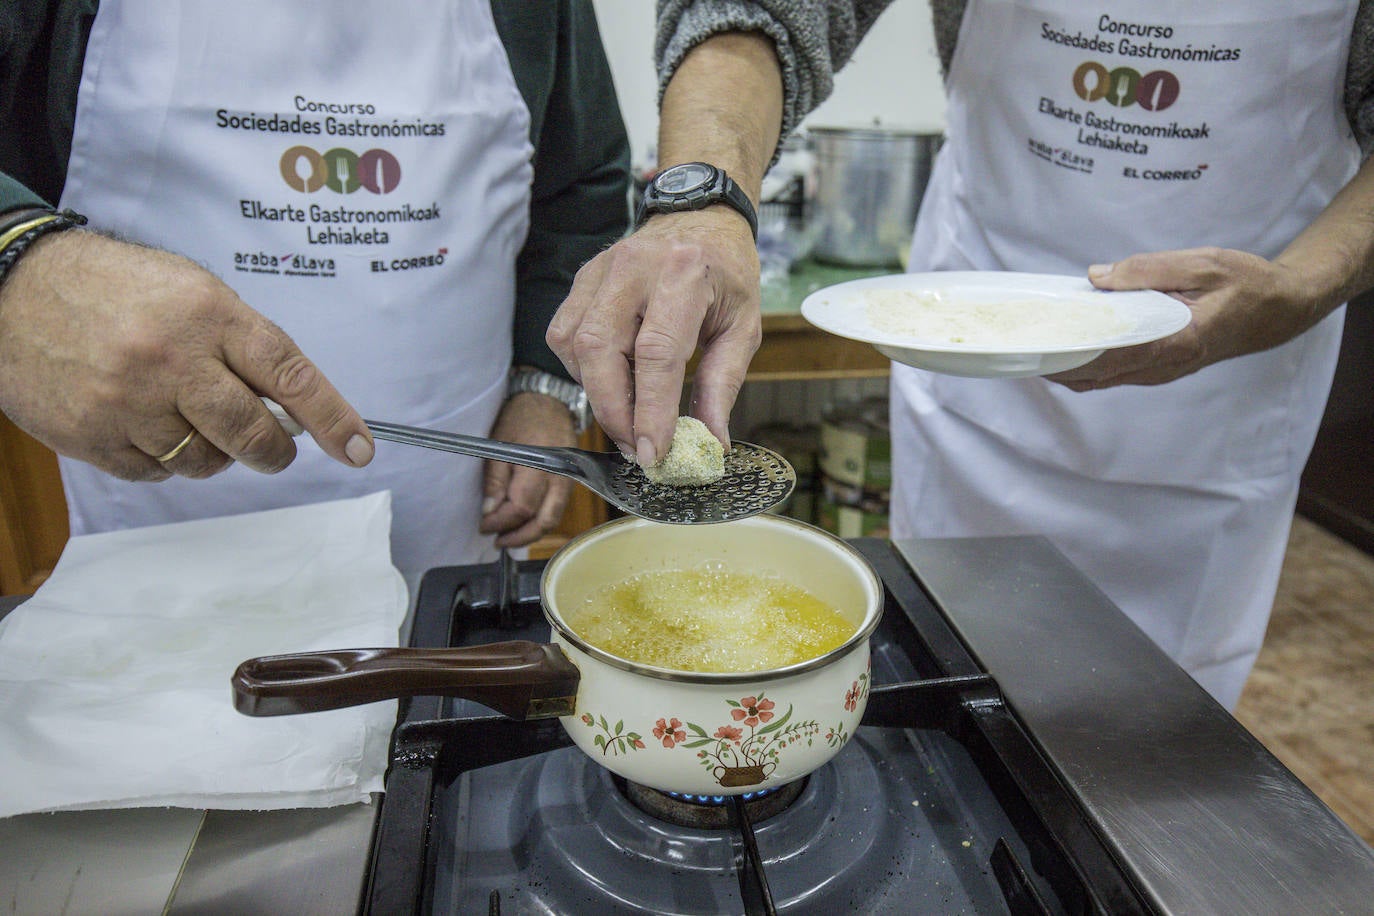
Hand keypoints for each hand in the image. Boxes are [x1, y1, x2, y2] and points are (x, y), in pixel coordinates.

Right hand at [0, 229, 372, 479]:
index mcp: (207, 314)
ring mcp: (127, 401)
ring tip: (185, 414)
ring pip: (206, 462)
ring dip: (212, 451)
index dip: (331, 417)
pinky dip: (165, 460)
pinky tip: (144, 423)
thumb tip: (295, 407)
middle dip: (273, 449)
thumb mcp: (191, 292)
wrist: (14, 289)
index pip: (289, 374)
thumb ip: (244, 346)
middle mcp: (170, 358)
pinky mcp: (91, 436)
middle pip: (252, 433)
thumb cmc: (118, 290)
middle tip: (272, 445)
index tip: (358, 449)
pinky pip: (157, 474)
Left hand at [479, 391, 575, 547]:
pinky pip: (556, 510)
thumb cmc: (521, 418)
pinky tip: (523, 523)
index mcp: (540, 465)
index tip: (484, 526)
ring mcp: (568, 481)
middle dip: (519, 537)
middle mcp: (559, 477)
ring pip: (552, 519)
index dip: (501, 521)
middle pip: (543, 521)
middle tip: (497, 541)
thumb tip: (490, 511)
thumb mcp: (499, 444)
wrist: (547, 402)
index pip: (521, 507)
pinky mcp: (569, 483)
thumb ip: (495, 480)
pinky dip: (539, 521)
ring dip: (529, 533)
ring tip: (508, 537)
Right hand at [546, 207, 760, 466]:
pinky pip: (564, 336)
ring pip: (576, 346)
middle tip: (636, 447)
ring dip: (597, 394)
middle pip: (602, 351)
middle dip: (615, 411)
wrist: (701, 220)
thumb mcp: (743, 328)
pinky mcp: (581, 280)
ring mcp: (600, 270)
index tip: (653, 453)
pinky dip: (582, 370)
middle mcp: (634, 267)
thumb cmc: (726, 275)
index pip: (656, 353)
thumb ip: (723, 385)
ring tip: (628, 416)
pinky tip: (610, 381)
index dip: (650, 410)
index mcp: (684, 273)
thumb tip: (710, 442)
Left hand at [1047, 247, 1318, 390]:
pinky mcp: (1155, 369)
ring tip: (1029, 343)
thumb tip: (1098, 277)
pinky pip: (1108, 374)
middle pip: (1093, 374)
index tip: (1035, 345)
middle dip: (1053, 361)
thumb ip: (1148, 270)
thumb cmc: (1244, 284)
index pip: (1109, 353)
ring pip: (1097, 379)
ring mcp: (1158, 373)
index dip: (1068, 352)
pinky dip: (1081, 364)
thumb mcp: (1203, 263)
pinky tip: (1061, 344)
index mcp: (1175, 341)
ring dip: (1063, 365)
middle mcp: (1162, 366)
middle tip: (1016, 342)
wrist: (1277, 311)